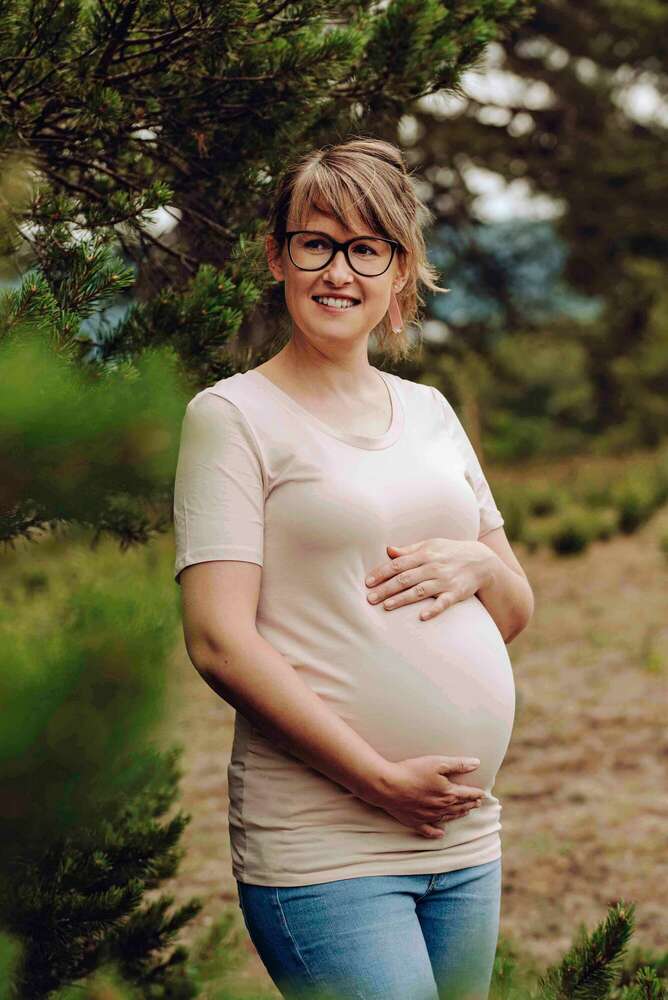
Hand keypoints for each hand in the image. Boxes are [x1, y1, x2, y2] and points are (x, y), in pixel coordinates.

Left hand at [364, 538, 493, 620]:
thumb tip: (388, 550)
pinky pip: (443, 603)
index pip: (398, 564)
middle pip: (405, 578)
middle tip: (370, 598)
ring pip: (420, 591)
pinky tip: (422, 617)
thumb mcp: (431, 545)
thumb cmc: (450, 552)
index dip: (382, 573)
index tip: (368, 582)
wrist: (481, 561)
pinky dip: (434, 609)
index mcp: (425, 554)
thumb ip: (409, 550)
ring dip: (402, 599)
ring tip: (386, 606)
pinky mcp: (456, 593)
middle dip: (386, 588)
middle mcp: (433, 567)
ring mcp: (444, 581)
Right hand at [366, 756, 483, 837]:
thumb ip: (458, 764)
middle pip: (459, 807)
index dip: (476, 794)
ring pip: (448, 817)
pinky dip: (436, 832)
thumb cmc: (412, 771)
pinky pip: (429, 830)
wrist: (388, 785)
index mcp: (448, 793)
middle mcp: (441, 807)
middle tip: (476, 803)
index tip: (482, 794)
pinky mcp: (415, 821)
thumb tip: (477, 763)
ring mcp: (428, 816)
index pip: (467, 794)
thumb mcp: (437, 762)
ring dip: (458, 814)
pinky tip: (440, 833)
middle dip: (469, 804)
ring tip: (464, 812)